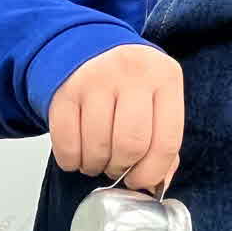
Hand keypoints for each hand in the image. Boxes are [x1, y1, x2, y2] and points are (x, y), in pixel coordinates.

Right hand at [48, 44, 183, 191]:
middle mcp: (132, 73)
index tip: (140, 181)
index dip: (152, 172)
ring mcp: (96, 79)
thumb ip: (164, 142)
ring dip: (95, 166)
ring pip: (97, 147)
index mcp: (165, 78)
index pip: (166, 142)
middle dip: (121, 168)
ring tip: (97, 160)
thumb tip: (157, 184)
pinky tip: (77, 155)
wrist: (89, 46)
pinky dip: (71, 160)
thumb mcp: (158, 100)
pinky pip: (67, 143)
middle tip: (116, 168)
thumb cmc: (129, 83)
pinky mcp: (65, 90)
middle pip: (130, 145)